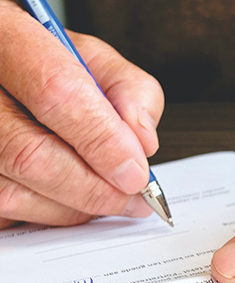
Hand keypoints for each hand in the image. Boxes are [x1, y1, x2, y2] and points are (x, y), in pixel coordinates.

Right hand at [0, 1, 163, 228]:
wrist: (1, 70)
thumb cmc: (47, 63)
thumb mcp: (96, 59)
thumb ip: (131, 92)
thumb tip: (142, 143)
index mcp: (8, 38)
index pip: (57, 92)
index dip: (103, 141)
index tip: (136, 172)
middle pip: (31, 155)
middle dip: (94, 188)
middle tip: (132, 197)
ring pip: (14, 193)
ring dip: (74, 207)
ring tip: (107, 197)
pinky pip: (5, 211)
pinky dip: (48, 213)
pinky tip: (70, 197)